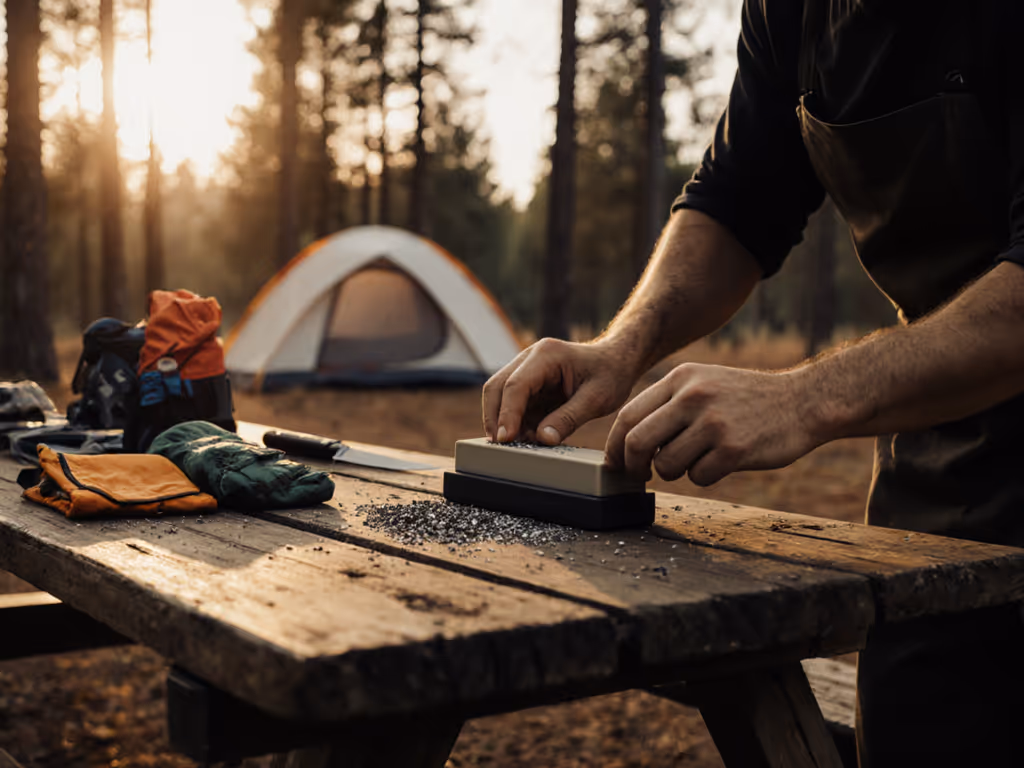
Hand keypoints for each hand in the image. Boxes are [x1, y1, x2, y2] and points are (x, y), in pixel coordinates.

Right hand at [482, 338, 640, 444]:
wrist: (617, 361)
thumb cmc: (611, 374)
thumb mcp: (596, 399)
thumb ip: (568, 419)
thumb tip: (542, 439)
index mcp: (546, 355)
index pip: (515, 385)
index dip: (507, 414)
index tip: (505, 439)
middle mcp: (531, 359)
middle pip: (497, 387)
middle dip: (494, 418)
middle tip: (501, 446)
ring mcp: (528, 371)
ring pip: (500, 396)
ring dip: (503, 422)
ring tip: (517, 446)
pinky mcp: (531, 385)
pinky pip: (514, 405)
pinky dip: (516, 423)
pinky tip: (526, 439)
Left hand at [604, 363, 820, 485]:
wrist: (803, 401)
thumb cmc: (746, 399)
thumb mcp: (704, 382)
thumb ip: (668, 403)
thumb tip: (627, 441)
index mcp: (681, 378)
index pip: (627, 415)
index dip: (615, 446)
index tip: (616, 462)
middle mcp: (694, 397)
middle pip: (637, 442)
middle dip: (633, 466)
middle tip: (640, 475)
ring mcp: (714, 423)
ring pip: (667, 465)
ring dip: (675, 472)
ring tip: (696, 459)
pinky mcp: (734, 449)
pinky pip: (698, 477)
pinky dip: (704, 476)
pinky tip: (722, 462)